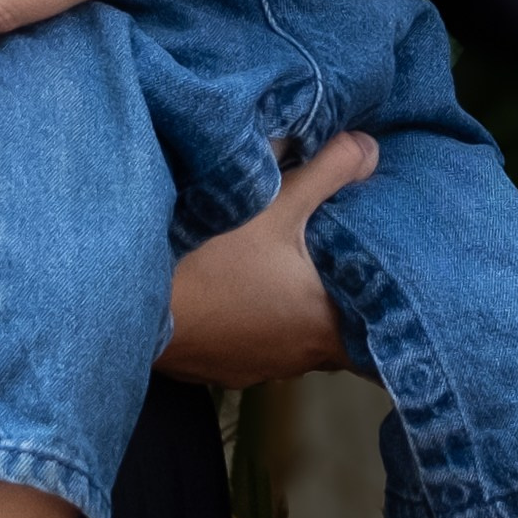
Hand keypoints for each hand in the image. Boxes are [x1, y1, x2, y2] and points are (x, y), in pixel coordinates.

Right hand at [157, 131, 373, 383]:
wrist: (125, 302)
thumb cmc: (209, 257)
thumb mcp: (275, 201)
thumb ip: (330, 171)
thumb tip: (371, 148)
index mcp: (322, 327)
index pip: (378, 341)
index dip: (387, 312)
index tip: (392, 284)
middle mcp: (295, 360)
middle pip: (336, 337)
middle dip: (340, 303)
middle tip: (343, 263)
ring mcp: (254, 369)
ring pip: (292, 342)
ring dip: (294, 313)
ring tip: (293, 271)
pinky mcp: (217, 369)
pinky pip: (251, 346)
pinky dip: (255, 323)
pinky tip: (240, 291)